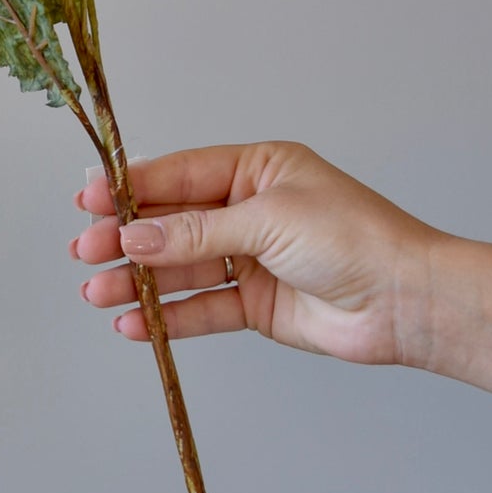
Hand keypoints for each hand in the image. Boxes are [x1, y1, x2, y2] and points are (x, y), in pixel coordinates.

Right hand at [72, 140, 439, 366]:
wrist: (406, 300)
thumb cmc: (354, 239)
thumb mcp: (268, 220)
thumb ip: (196, 231)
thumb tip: (134, 235)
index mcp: (257, 169)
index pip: (179, 174)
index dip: (131, 187)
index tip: (88, 200)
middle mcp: (251, 210)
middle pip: (173, 222)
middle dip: (127, 237)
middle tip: (85, 252)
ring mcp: (252, 259)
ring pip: (181, 267)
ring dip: (138, 280)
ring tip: (96, 292)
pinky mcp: (257, 305)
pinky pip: (201, 307)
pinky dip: (167, 316)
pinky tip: (133, 323)